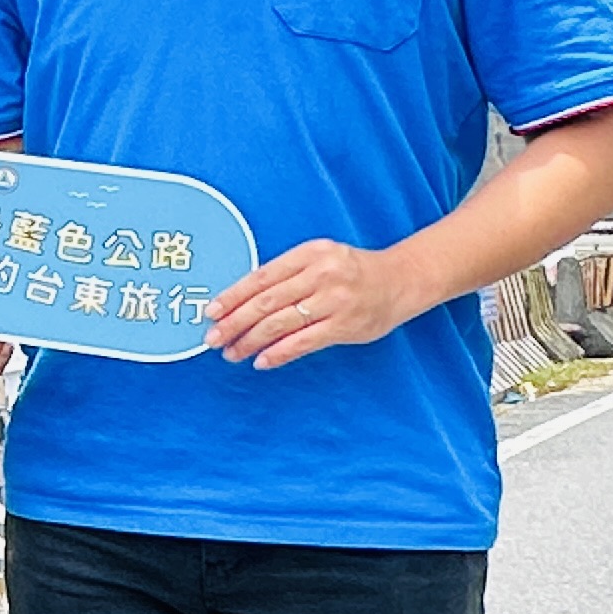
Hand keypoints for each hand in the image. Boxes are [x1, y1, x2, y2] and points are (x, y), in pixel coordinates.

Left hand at [204, 237, 432, 369]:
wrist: (400, 280)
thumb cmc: (353, 271)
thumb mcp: (321, 259)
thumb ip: (287, 275)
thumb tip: (243, 301)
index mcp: (309, 253)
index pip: (261, 277)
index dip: (233, 296)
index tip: (211, 311)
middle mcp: (320, 274)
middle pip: (266, 302)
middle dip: (234, 322)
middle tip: (213, 337)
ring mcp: (334, 301)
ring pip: (281, 323)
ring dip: (250, 340)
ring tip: (232, 352)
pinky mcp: (345, 325)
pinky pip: (303, 342)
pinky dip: (278, 353)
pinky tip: (261, 360)